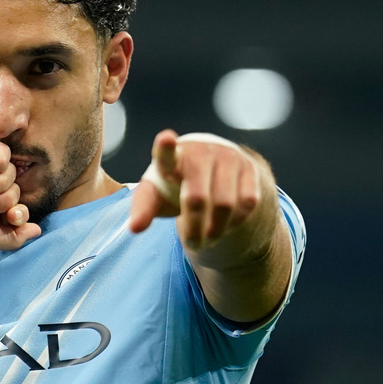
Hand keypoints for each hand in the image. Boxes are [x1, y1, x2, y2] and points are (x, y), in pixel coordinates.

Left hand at [128, 130, 262, 250]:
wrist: (210, 168)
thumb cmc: (173, 184)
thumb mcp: (155, 194)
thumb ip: (142, 209)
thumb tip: (134, 228)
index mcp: (171, 157)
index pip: (166, 153)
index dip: (165, 147)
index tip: (165, 139)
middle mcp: (200, 151)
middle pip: (197, 199)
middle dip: (194, 228)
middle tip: (193, 244)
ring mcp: (227, 156)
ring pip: (225, 205)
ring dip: (216, 229)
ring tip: (208, 239)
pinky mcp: (248, 166)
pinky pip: (247, 202)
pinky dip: (236, 221)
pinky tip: (226, 224)